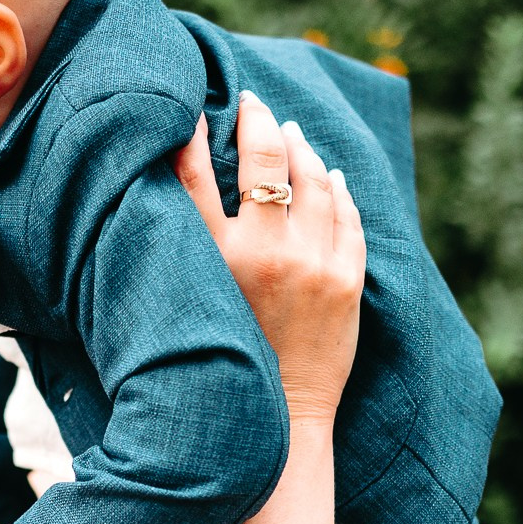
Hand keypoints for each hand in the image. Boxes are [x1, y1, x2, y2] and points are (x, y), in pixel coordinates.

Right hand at [174, 93, 365, 420]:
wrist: (281, 418)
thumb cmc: (224, 360)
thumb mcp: (193, 304)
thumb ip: (186, 248)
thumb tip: (175, 189)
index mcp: (213, 261)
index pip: (193, 176)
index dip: (193, 134)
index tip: (198, 108)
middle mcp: (263, 254)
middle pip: (264, 161)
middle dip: (259, 122)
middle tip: (254, 104)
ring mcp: (312, 263)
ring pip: (312, 179)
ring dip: (301, 150)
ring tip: (292, 134)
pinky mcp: (348, 279)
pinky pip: (347, 214)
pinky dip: (338, 188)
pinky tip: (331, 176)